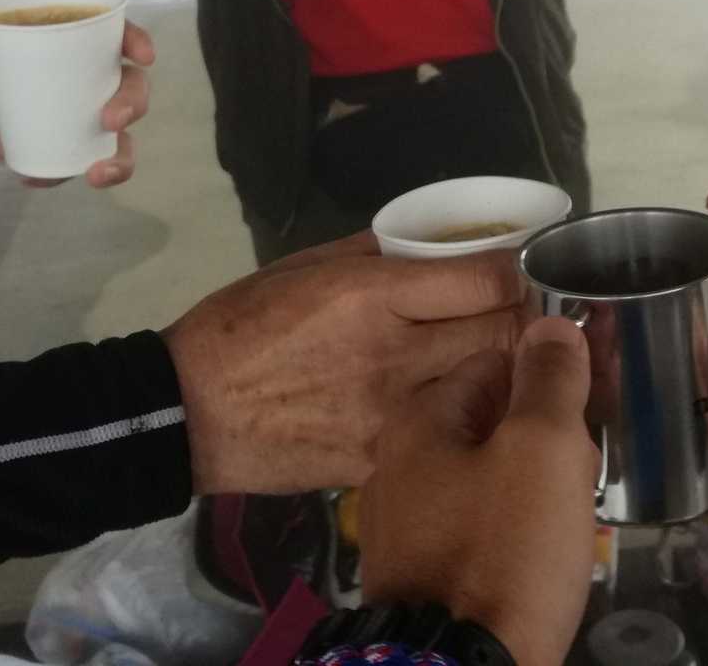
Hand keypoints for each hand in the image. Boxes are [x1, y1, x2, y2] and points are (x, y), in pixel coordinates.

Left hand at [0, 22, 154, 187]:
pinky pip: (74, 166)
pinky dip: (59, 176)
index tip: (143, 55)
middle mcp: (88, 80)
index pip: (116, 35)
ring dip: (119, 159)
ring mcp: (79, 118)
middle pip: (131, 89)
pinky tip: (33, 178)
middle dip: (133, 104)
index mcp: (71, 42)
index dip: (137, 41)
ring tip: (98, 174)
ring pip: (119, 139)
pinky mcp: (60, 147)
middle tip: (111, 120)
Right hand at [164, 232, 526, 495]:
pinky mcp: (386, 459)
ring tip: (487, 361)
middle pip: (504, 334)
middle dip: (519, 319)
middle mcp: (395, 355)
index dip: (514, 272)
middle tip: (513, 315)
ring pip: (489, 389)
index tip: (514, 272)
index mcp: (372, 296)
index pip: (488, 280)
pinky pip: (449, 433)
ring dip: (499, 372)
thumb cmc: (239, 327)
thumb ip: (375, 256)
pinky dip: (462, 419)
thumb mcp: (304, 267)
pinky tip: (451, 411)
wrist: (188, 414)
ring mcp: (395, 414)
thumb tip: (432, 249)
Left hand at [362, 317, 596, 665]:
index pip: (498, 361)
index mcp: (418, 419)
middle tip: (584, 477)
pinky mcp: (420, 572)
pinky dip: (512, 533)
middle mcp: (398, 461)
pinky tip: (540, 558)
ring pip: (489, 477)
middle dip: (549, 442)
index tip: (594, 409)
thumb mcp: (542, 450)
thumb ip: (550, 380)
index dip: (553, 377)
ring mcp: (404, 522)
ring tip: (571, 523)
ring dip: (536, 491)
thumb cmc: (503, 550)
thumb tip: (550, 324)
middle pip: (493, 421)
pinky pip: (478, 528)